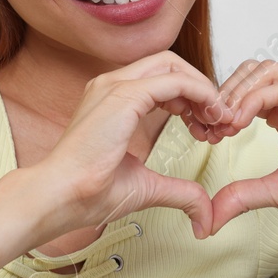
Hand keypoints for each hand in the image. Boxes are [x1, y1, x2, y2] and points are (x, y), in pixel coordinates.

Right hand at [30, 51, 235, 240]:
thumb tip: (204, 212)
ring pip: (174, 66)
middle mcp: (112, 84)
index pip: (162, 78)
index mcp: (112, 99)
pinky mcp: (123, 95)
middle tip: (217, 121)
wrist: (60, 197)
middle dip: (200, 89)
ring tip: (215, 121)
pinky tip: (208, 116)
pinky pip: (174, 81)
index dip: (191, 97)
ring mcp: (115, 85)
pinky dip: (199, 93)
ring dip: (202, 90)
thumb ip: (180, 192)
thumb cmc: (88, 192)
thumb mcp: (147, 187)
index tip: (206, 127)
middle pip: (171, 65)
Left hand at [201, 59, 277, 238]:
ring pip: (267, 70)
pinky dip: (254, 99)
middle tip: (213, 122)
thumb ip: (243, 195)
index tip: (210, 132)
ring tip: (225, 123)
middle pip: (255, 69)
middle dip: (227, 91)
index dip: (225, 103)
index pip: (250, 86)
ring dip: (238, 92)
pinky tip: (240, 122)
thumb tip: (210, 215)